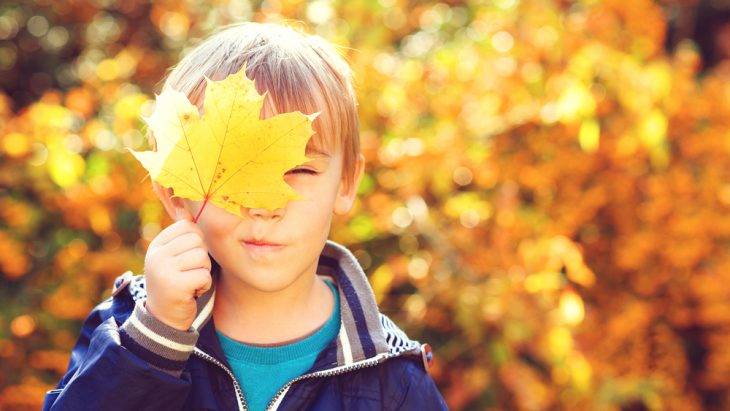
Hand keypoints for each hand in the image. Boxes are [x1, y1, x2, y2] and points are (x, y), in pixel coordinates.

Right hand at [143, 206, 211, 330]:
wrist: (163, 317)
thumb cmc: (175, 281)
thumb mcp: (173, 255)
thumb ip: (181, 234)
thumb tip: (187, 204)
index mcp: (157, 244)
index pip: (188, 226)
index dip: (196, 242)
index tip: (186, 259)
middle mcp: (157, 254)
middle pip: (198, 241)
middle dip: (201, 258)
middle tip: (189, 272)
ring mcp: (163, 270)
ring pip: (203, 258)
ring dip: (203, 272)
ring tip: (190, 281)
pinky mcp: (174, 286)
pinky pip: (204, 275)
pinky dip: (203, 285)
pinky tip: (191, 292)